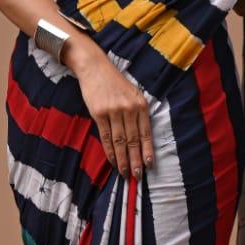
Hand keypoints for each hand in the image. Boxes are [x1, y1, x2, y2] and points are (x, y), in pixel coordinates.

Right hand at [68, 45, 153, 179]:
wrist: (95, 68)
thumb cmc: (115, 82)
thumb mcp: (133, 94)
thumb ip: (138, 113)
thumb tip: (141, 140)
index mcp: (141, 104)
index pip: (146, 133)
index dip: (148, 151)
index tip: (149, 165)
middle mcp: (129, 109)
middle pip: (133, 140)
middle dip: (136, 160)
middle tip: (137, 176)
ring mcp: (114, 111)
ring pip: (120, 142)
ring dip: (123, 160)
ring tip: (125, 173)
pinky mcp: (99, 113)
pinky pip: (106, 137)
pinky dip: (110, 151)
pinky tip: (113, 161)